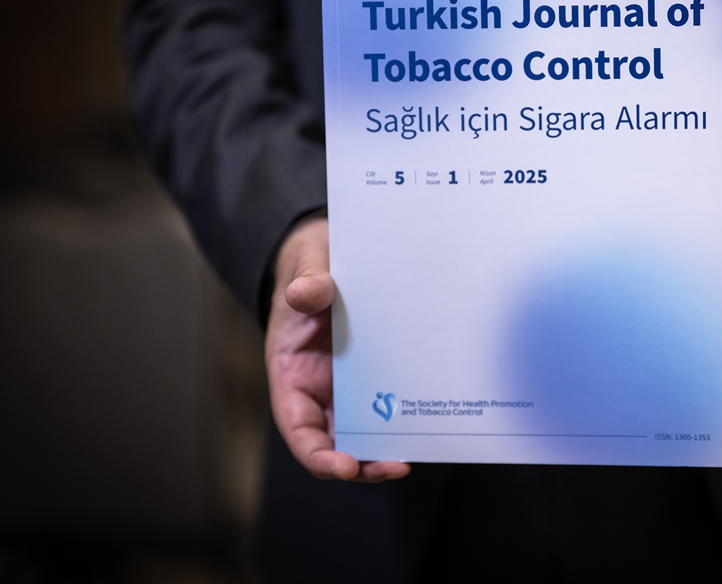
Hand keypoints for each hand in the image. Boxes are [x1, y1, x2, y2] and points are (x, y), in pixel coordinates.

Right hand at [265, 215, 410, 481]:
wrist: (333, 255)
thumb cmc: (312, 265)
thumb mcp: (306, 266)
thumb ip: (306, 281)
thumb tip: (306, 294)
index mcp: (291, 374)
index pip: (298, 429)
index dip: (317, 454)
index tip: (344, 466)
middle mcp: (319, 390)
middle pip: (336, 442)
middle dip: (363, 462)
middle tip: (396, 465)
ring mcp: (349, 387)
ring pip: (366, 432)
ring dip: (388, 447)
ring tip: (418, 450)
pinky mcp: (377, 376)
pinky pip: (390, 405)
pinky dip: (405, 418)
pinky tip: (430, 417)